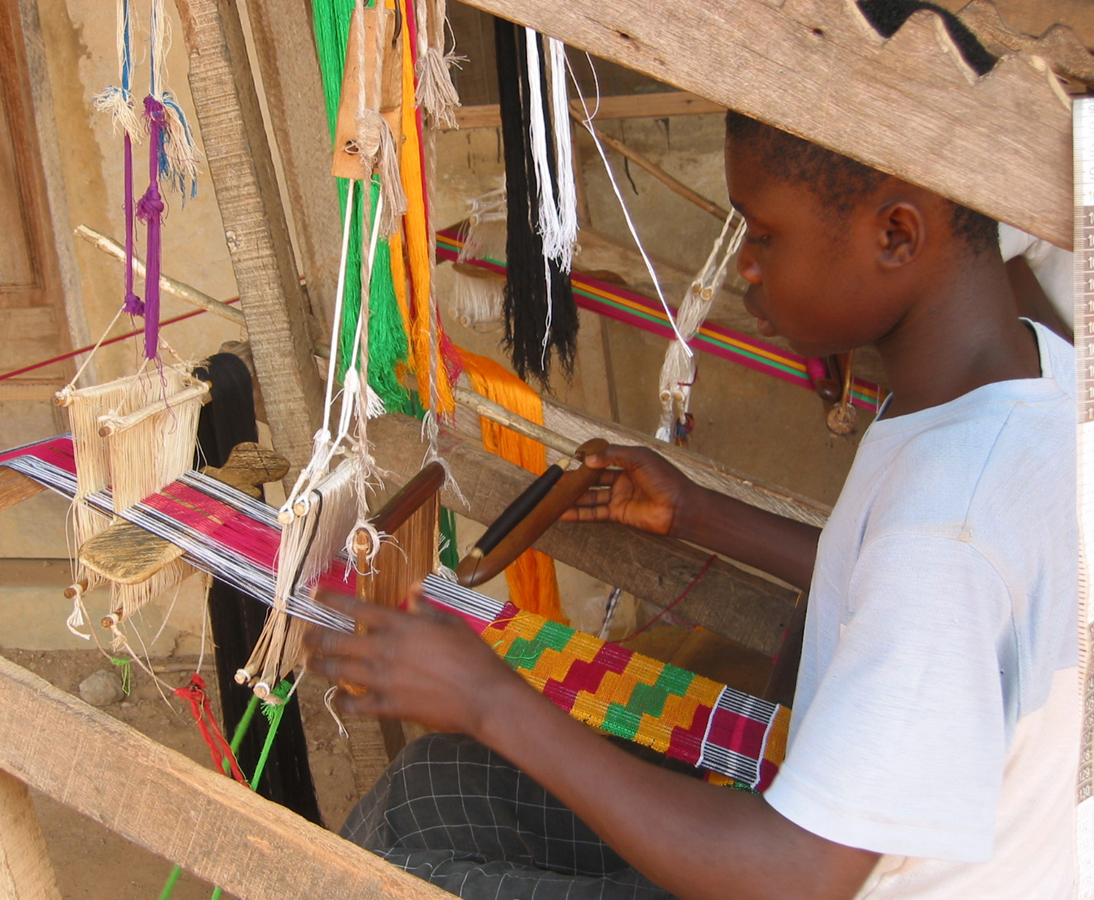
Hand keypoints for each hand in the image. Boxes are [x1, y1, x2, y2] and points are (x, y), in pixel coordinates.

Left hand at [304, 586, 526, 736]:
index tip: (314, 594)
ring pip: (338, 671)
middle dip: (315, 637)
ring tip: (310, 662)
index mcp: (401, 625)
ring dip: (320, 665)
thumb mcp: (452, 622)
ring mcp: (383, 679)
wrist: (483, 697)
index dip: (332, 600)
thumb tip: (414, 591)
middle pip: (337, 641)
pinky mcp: (388, 706)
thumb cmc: (473, 656)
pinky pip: (355, 704)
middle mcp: (385, 649)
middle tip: (305, 636)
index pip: (357, 608)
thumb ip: (427, 608)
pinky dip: (342, 700)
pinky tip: (338, 697)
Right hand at [561, 444, 694, 535]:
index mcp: (629, 462)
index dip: (587, 459)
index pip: (602, 459)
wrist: (679, 506)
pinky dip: (580, 514)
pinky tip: (564, 513)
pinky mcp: (619, 514)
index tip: (570, 458)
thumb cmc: (666, 479)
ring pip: (591, 497)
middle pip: (593, 479)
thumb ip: (613, 456)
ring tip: (554, 496)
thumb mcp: (639, 458)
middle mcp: (622, 480)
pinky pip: (595, 513)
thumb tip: (588, 460)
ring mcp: (620, 498)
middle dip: (575, 480)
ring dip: (573, 497)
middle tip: (555, 479)